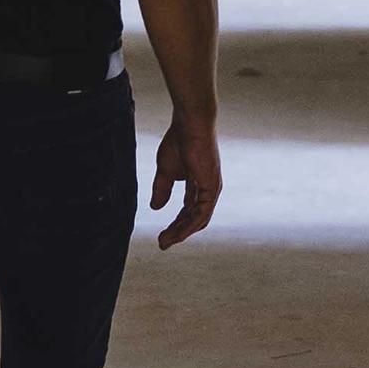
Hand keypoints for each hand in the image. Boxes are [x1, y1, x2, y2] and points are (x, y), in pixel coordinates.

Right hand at [150, 120, 221, 249]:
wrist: (189, 125)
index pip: (187, 210)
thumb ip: (162, 189)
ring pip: (198, 220)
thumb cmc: (179, 141)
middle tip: (162, 242)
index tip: (161, 236)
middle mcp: (206, 189)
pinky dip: (189, 225)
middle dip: (177, 232)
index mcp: (197, 184)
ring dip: (181, 232)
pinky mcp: (212, 187)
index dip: (175, 224)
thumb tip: (156, 208)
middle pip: (193, 218)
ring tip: (165, 241)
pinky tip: (177, 233)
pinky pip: (201, 213)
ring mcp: (211, 189)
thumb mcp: (165, 170)